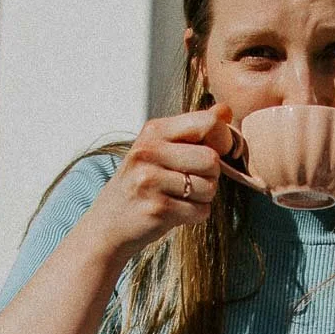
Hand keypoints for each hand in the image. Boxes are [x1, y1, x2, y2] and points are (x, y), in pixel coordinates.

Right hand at [83, 106, 235, 263]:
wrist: (108, 223)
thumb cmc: (141, 183)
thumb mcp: (161, 147)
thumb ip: (194, 128)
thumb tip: (226, 110)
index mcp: (154, 130)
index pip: (208, 122)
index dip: (222, 140)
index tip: (214, 151)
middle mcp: (149, 152)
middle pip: (212, 159)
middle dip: (211, 175)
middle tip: (192, 180)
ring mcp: (150, 180)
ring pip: (210, 187)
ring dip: (203, 198)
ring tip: (180, 196)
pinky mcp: (156, 208)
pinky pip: (201, 211)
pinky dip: (195, 215)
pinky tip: (175, 211)